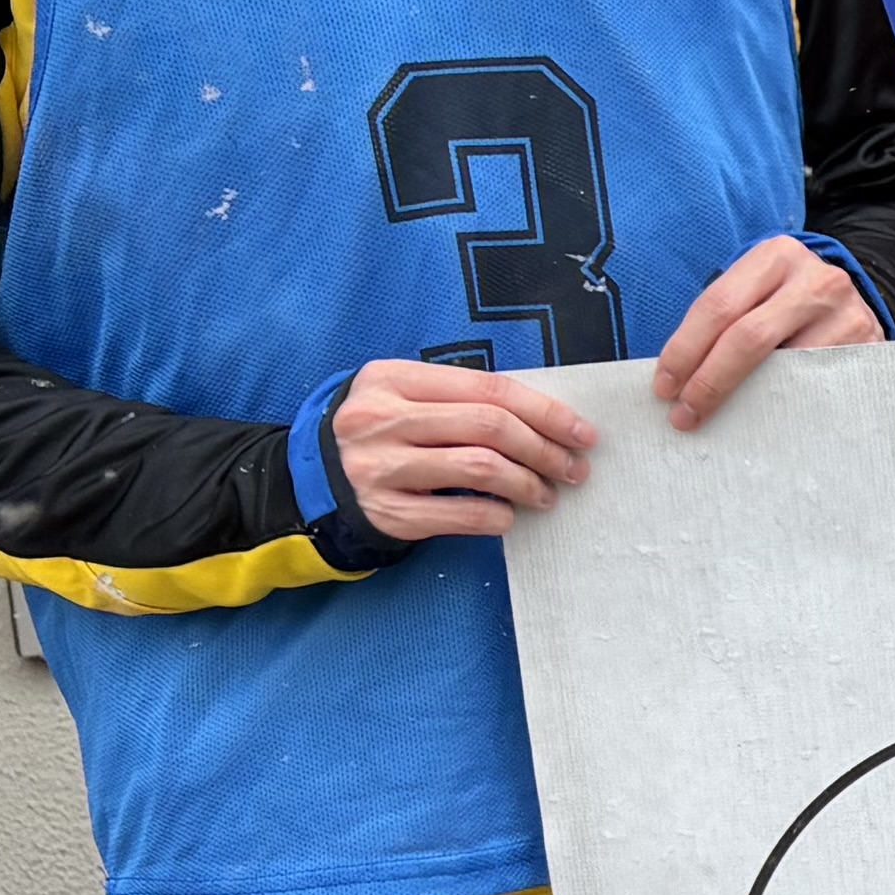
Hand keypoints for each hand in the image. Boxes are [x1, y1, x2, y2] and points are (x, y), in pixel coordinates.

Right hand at [331, 355, 596, 542]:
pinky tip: (508, 516)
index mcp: (392, 379)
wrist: (311, 480)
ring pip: (480, 469)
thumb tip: (545, 420)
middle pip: (490, 427)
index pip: (488, 388)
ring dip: (528, 483)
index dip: (545, 411)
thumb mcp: (404, 397)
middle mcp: (381, 419)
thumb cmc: (380, 433)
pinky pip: (459, 514)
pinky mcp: (385, 512)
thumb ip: (459, 399)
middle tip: (572, 468)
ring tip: (546, 494)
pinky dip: (496, 516)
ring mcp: (380, 466)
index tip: (582, 432)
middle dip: (544, 449)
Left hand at [650, 234, 882, 428]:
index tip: (664, 387)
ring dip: (744, 400)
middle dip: (708, 380)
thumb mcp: (758, 290)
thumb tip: (677, 375)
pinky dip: (782, 404)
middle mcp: (815, 280)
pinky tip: (763, 416)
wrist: (852, 302)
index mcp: (776, 256)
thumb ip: (724, 318)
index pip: (719, 306)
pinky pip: (813, 385)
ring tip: (719, 419)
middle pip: (748, 337)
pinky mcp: (866, 347)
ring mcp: (846, 314)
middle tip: (684, 412)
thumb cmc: (788, 303)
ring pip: (784, 368)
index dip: (685, 349)